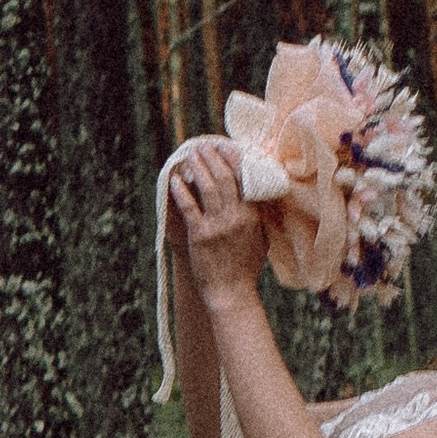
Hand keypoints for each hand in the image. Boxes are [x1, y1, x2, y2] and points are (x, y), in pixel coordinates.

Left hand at [169, 139, 268, 299]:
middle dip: (213, 158)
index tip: (225, 146)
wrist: (231, 292)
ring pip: (207, 188)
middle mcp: (237, 217)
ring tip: (190, 155)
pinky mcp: (200, 235)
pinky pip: (189, 207)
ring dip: (197, 168)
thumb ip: (260, 216)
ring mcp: (218, 225)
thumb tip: (259, 195)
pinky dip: (181, 191)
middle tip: (204, 145)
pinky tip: (175, 180)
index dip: (233, 159)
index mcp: (253, 215)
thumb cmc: (245, 267)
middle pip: (225, 178)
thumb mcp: (261, 239)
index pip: (244, 179)